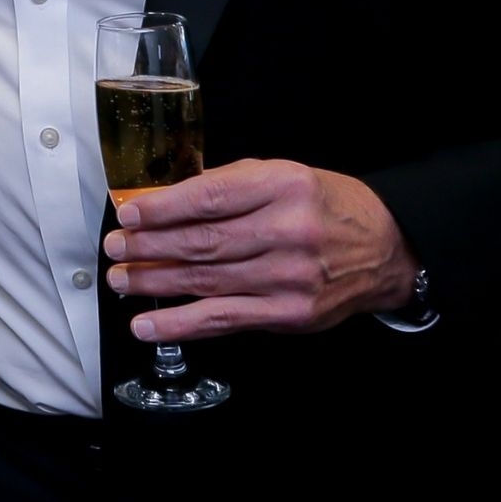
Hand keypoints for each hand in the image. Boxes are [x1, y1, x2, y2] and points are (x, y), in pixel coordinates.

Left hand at [104, 159, 421, 341]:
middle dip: (148, 247)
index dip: (162, 208)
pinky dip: (180, 324)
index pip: (210, 197)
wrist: (385, 248)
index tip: (129, 213)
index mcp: (283, 186)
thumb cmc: (325, 207)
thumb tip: (161, 198)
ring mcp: (289, 277)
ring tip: (121, 280)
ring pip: (206, 282)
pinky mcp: (288, 314)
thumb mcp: (281, 176)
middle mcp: (288, 231)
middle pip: (202, 242)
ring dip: (154, 283)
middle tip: (115, 248)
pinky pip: (223, 319)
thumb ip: (226, 185)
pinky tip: (149, 325)